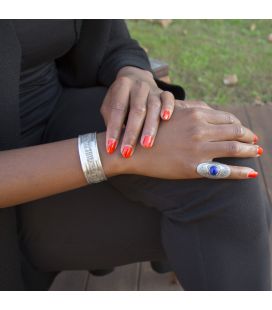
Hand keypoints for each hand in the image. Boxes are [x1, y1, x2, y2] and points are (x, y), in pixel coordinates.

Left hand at [100, 66, 175, 157]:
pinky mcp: (165, 93)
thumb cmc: (120, 100)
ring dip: (150, 127)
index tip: (111, 147)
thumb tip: (112, 142)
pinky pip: (168, 99)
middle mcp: (138, 86)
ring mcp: (153, 89)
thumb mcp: (109, 105)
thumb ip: (110, 119)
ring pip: (154, 106)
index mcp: (122, 86)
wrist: (136, 79)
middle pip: (137, 109)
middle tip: (127, 152)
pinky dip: (168, 107)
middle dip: (132, 133)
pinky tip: (166, 118)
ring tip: (146, 145)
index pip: (118, 109)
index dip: (114, 129)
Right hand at [122, 105, 260, 179]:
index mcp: (196, 114)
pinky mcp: (194, 167)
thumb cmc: (151, 128)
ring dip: (250, 151)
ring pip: (234, 148)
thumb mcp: (172, 111)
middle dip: (248, 136)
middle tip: (254, 140)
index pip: (228, 118)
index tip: (243, 130)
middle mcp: (200, 129)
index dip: (239, 125)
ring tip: (256, 152)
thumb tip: (210, 109)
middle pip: (235, 131)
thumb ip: (193, 107)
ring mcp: (198, 149)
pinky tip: (251, 173)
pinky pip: (224, 170)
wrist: (132, 147)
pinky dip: (241, 172)